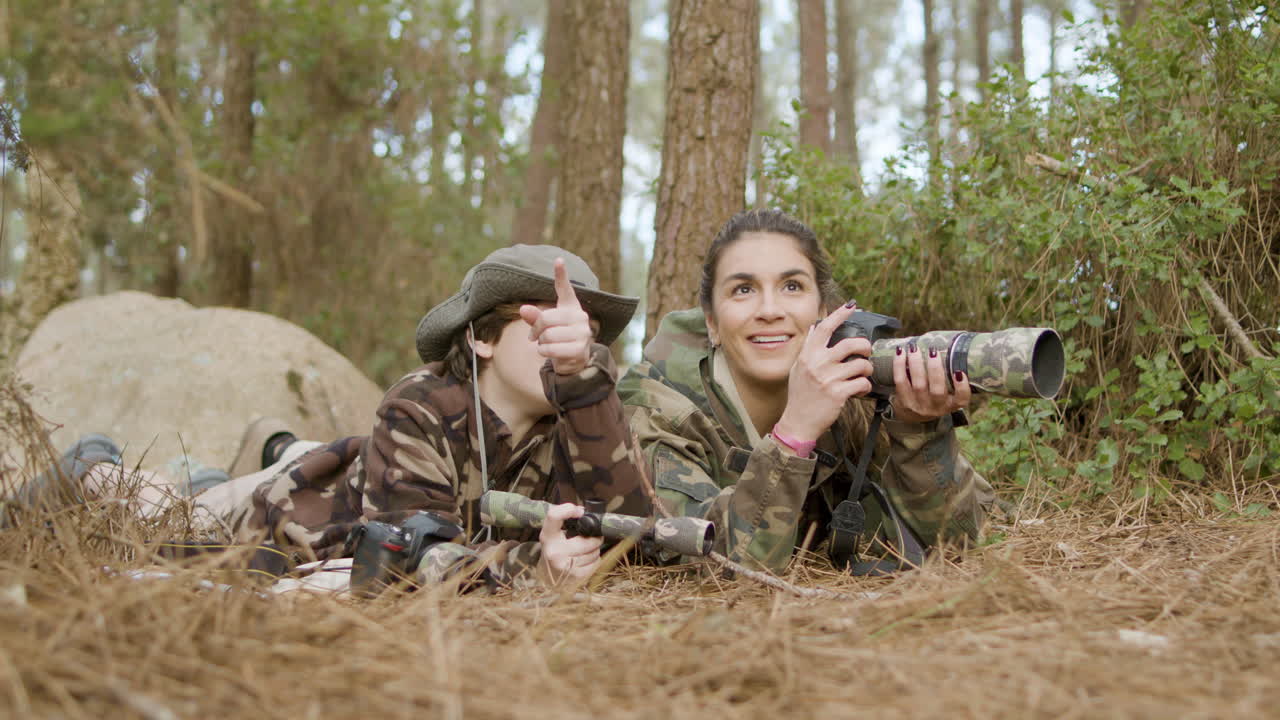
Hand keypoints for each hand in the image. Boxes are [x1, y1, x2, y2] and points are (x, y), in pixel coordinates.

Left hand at [520, 258, 593, 375]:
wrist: (574, 361)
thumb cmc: (558, 338)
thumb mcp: (545, 327)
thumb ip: (535, 317)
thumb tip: (523, 309)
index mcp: (571, 307)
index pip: (565, 289)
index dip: (561, 275)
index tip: (558, 260)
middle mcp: (580, 317)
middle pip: (545, 318)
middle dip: (536, 330)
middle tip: (535, 337)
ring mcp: (582, 333)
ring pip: (547, 335)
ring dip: (541, 343)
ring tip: (548, 345)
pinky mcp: (579, 349)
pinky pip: (550, 349)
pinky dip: (544, 352)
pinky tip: (549, 353)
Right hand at [536, 502, 602, 585]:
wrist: (547, 580)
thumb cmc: (554, 553)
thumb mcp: (552, 536)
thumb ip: (564, 522)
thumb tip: (583, 511)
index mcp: (547, 537)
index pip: (554, 516)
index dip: (568, 509)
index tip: (578, 511)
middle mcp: (555, 551)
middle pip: (586, 539)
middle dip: (594, 538)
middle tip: (590, 538)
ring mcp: (565, 565)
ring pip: (594, 552)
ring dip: (594, 550)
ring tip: (584, 552)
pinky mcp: (576, 576)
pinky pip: (596, 563)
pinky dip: (594, 561)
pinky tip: (584, 562)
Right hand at [774, 302, 874, 445]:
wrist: (798, 421)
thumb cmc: (800, 395)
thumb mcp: (799, 368)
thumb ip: (808, 348)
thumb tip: (816, 327)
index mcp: (808, 356)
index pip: (825, 327)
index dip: (840, 314)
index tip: (851, 305)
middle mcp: (817, 364)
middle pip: (851, 343)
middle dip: (865, 346)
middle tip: (866, 352)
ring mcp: (828, 379)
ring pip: (861, 365)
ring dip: (867, 370)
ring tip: (862, 375)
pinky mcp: (838, 394)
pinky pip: (862, 383)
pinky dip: (865, 387)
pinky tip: (859, 390)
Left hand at [890, 342, 971, 422]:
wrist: (912, 415)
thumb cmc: (934, 397)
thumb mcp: (947, 393)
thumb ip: (950, 377)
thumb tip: (950, 347)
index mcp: (951, 404)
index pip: (962, 400)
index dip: (962, 387)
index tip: (959, 371)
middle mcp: (936, 407)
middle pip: (937, 390)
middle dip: (935, 369)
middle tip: (933, 351)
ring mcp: (919, 405)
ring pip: (918, 385)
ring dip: (916, 364)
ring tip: (915, 348)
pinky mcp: (903, 401)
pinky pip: (900, 382)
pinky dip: (899, 366)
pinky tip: (900, 352)